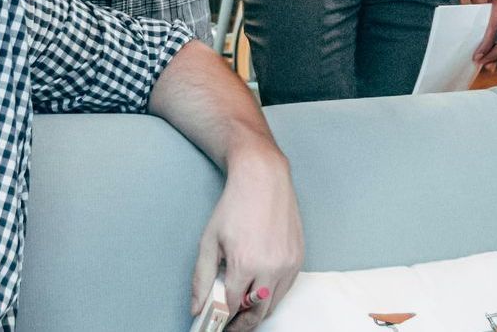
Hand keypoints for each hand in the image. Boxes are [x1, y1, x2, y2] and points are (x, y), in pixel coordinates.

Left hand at [191, 147, 303, 331]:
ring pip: (274, 303)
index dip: (221, 318)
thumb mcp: (209, 241)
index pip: (232, 306)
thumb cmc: (235, 206)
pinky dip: (272, 294)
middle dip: (241, 324)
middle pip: (257, 313)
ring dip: (257, 310)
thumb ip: (202, 278)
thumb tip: (197, 307)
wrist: (263, 179)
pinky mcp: (299, 257)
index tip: (214, 323)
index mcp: (246, 263)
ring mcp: (288, 263)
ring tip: (242, 309)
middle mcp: (271, 267)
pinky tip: (259, 288)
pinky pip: (286, 288)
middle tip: (229, 325)